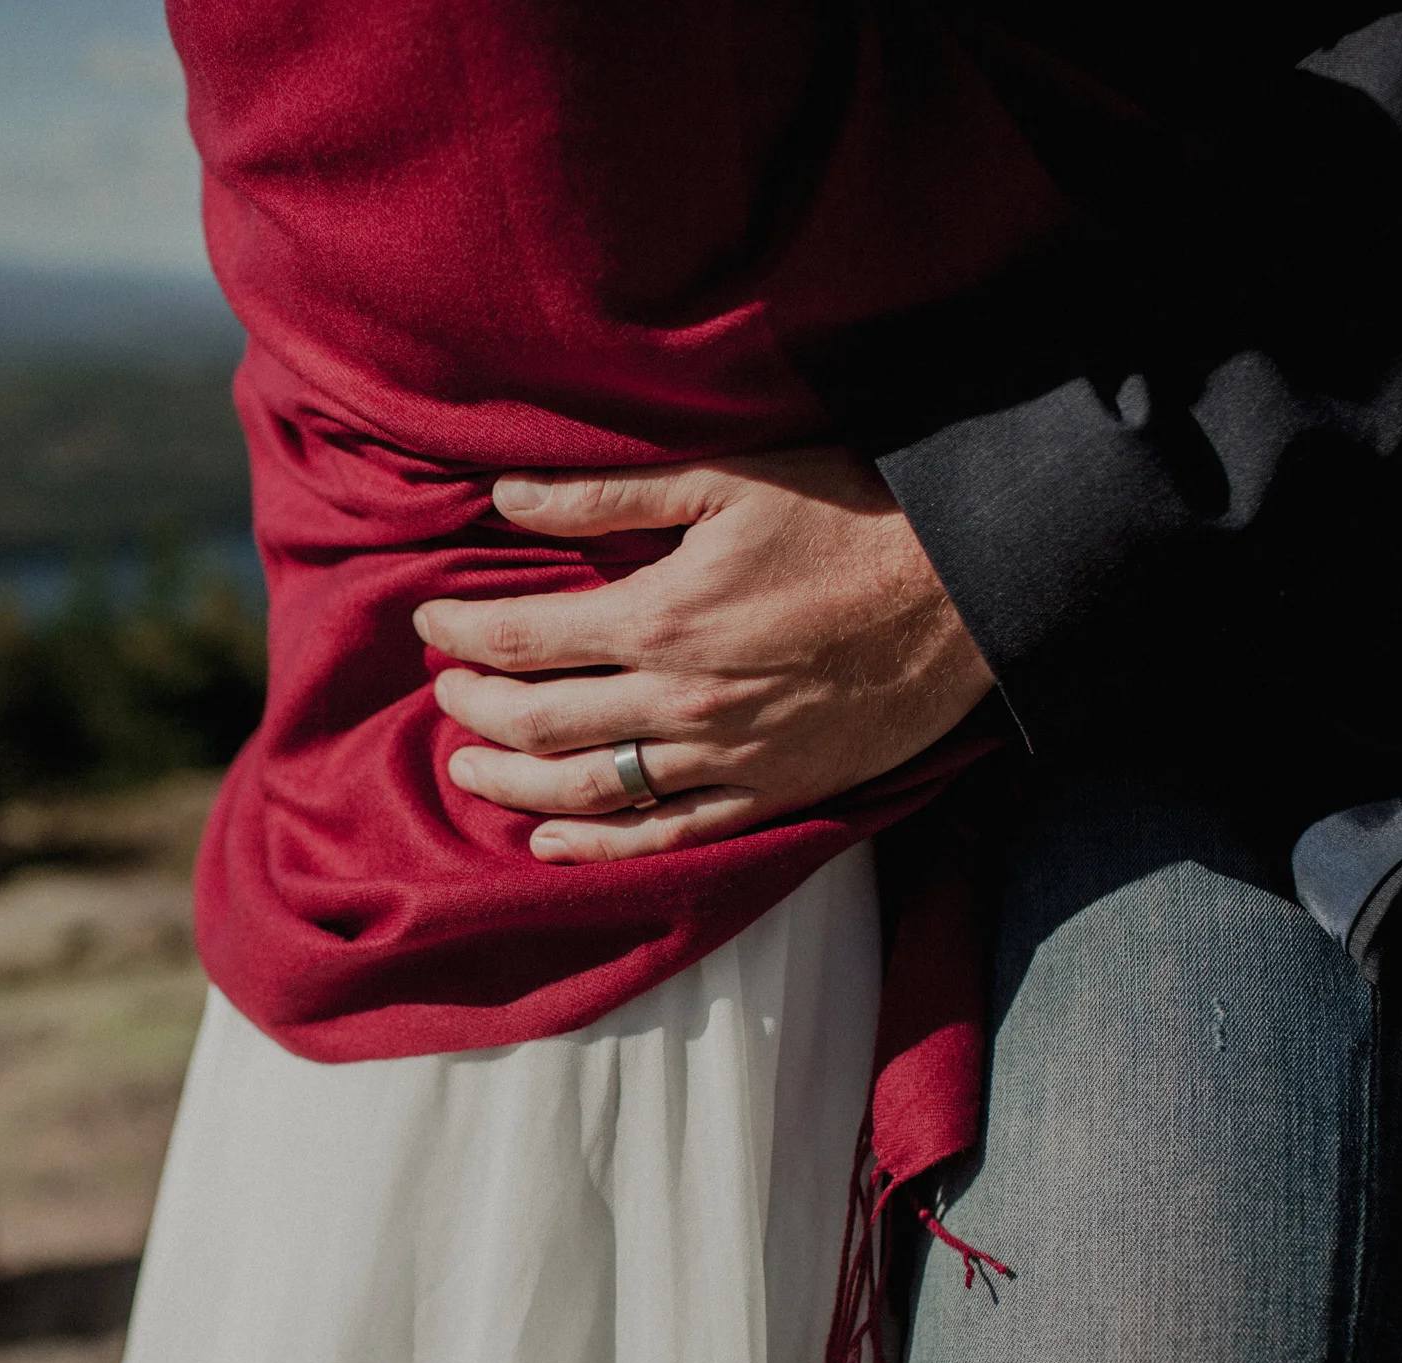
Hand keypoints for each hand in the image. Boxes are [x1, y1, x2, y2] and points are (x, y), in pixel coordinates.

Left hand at [413, 447, 992, 862]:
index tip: (431, 619)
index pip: (522, 638)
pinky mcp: (771, 795)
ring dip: (512, 783)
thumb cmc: (851, 515)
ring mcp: (726, 759)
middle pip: (538, 721)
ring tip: (469, 764)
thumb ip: (607, 494)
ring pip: (585, 791)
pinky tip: (551, 839)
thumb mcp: (728, 478)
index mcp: (663, 616)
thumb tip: (504, 499)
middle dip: (473, 705)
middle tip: (445, 688)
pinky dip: (598, 846)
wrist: (971, 586)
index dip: (461, 633)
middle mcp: (682, 700)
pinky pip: (666, 837)